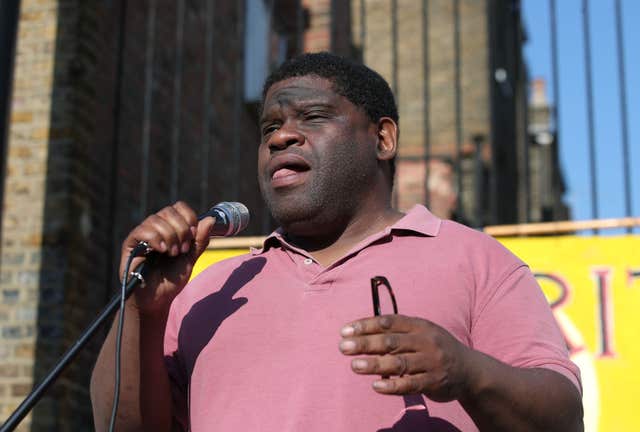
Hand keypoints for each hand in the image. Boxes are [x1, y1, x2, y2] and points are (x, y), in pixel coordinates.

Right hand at [119, 201, 213, 314]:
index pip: (178, 207)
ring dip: (170, 236)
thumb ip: (199, 240)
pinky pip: (142, 230)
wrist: (157, 299)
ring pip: (156, 219)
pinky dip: (156, 238)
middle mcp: (155, 228)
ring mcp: (142, 235)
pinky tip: (162, 251)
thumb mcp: (190, 259)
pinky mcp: (131, 244)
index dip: (189, 217)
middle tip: (183, 249)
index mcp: (170, 228)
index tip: (193, 235)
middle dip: (181, 229)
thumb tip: (210, 219)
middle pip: (169, 211)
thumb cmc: (172, 280)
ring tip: (172, 254)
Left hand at [339, 315, 474, 401]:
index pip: (389, 322)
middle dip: (365, 343)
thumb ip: (396, 332)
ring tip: (355, 366)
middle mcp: (425, 341)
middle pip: (391, 341)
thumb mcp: (421, 333)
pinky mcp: (434, 382)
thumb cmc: (435, 349)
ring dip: (375, 364)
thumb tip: (361, 335)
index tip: (345, 331)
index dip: (366, 325)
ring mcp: (431, 362)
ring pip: (399, 363)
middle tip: (343, 347)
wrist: (470, 371)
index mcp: (419, 325)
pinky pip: (410, 384)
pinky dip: (392, 386)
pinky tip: (376, 386)